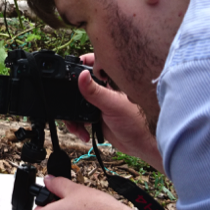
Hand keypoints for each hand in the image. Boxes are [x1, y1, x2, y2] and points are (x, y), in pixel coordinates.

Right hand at [66, 55, 162, 169]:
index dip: (80, 64)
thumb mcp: (113, 105)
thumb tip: (80, 76)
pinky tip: (84, 133)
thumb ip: (95, 91)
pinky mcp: (97, 116)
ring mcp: (100, 103)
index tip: (69, 70)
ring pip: (78, 103)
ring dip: (73, 115)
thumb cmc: (137, 122)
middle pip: (80, 85)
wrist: (141, 144)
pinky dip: (78, 125)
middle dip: (71, 96)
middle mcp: (104, 89)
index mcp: (111, 80)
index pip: (92, 64)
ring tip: (76, 125)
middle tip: (68, 104)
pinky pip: (81, 117)